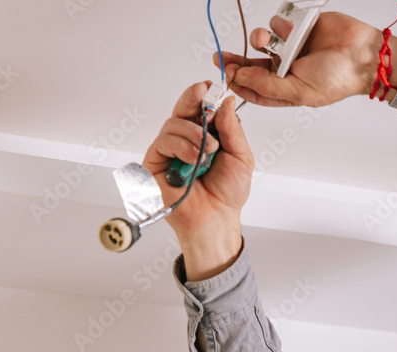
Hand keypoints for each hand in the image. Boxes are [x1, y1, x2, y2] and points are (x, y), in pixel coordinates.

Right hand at [143, 81, 253, 279]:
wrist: (216, 219)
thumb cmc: (228, 193)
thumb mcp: (241, 157)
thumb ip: (232, 129)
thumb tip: (225, 102)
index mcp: (206, 136)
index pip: (201, 108)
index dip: (205, 95)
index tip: (212, 86)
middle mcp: (185, 140)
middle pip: (183, 109)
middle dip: (193, 99)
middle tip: (202, 93)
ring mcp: (169, 151)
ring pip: (173, 124)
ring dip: (193, 133)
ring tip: (208, 150)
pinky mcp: (155, 163)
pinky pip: (163, 142)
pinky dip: (181, 146)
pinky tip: (194, 159)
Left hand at [213, 11, 396, 106]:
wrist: (362, 53)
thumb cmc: (338, 79)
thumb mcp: (299, 91)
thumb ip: (268, 87)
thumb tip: (240, 80)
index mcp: (285, 92)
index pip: (253, 91)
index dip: (237, 84)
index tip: (224, 76)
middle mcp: (285, 71)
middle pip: (251, 67)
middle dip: (236, 62)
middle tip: (221, 58)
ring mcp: (290, 49)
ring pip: (261, 43)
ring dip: (259, 40)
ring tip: (266, 41)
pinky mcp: (296, 29)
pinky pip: (277, 25)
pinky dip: (281, 26)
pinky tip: (293, 30)